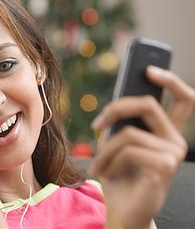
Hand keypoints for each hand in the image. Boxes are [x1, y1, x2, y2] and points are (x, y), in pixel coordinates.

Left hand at [89, 67, 194, 228]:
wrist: (121, 212)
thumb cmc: (117, 176)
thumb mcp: (115, 145)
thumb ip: (121, 123)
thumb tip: (117, 102)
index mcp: (165, 133)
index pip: (183, 99)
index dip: (170, 80)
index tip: (149, 69)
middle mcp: (175, 141)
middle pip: (148, 104)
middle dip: (117, 107)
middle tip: (98, 123)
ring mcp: (173, 154)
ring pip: (128, 132)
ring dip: (105, 150)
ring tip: (97, 166)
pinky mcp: (164, 167)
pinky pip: (127, 150)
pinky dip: (109, 161)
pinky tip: (107, 174)